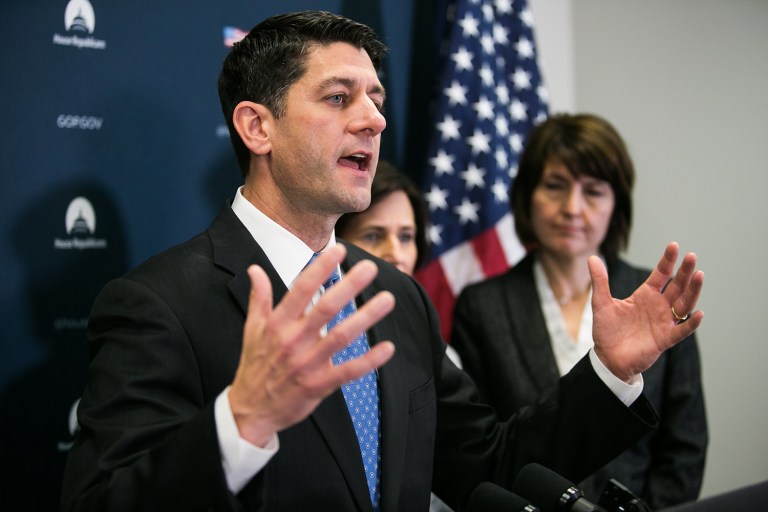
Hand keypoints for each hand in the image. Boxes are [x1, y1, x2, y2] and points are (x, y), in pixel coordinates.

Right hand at [229, 245, 395, 445]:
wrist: (250, 410)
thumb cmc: (255, 364)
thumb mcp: (251, 329)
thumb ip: (259, 297)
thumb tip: (254, 268)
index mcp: (277, 324)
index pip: (300, 289)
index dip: (320, 269)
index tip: (339, 250)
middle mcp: (292, 341)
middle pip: (325, 308)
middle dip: (349, 286)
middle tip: (371, 267)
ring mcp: (306, 364)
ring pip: (341, 337)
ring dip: (366, 317)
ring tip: (387, 299)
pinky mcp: (317, 386)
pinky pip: (347, 371)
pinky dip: (369, 361)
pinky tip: (388, 347)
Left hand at [589, 242, 703, 381]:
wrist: (607, 358)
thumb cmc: (606, 331)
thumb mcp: (601, 303)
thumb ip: (600, 281)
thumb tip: (593, 258)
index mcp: (645, 296)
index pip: (660, 274)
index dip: (667, 261)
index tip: (674, 246)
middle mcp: (658, 306)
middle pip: (676, 286)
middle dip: (685, 272)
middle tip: (692, 256)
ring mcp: (664, 322)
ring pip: (684, 304)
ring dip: (692, 291)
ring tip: (699, 275)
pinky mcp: (665, 339)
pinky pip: (682, 330)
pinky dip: (691, 323)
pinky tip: (699, 313)